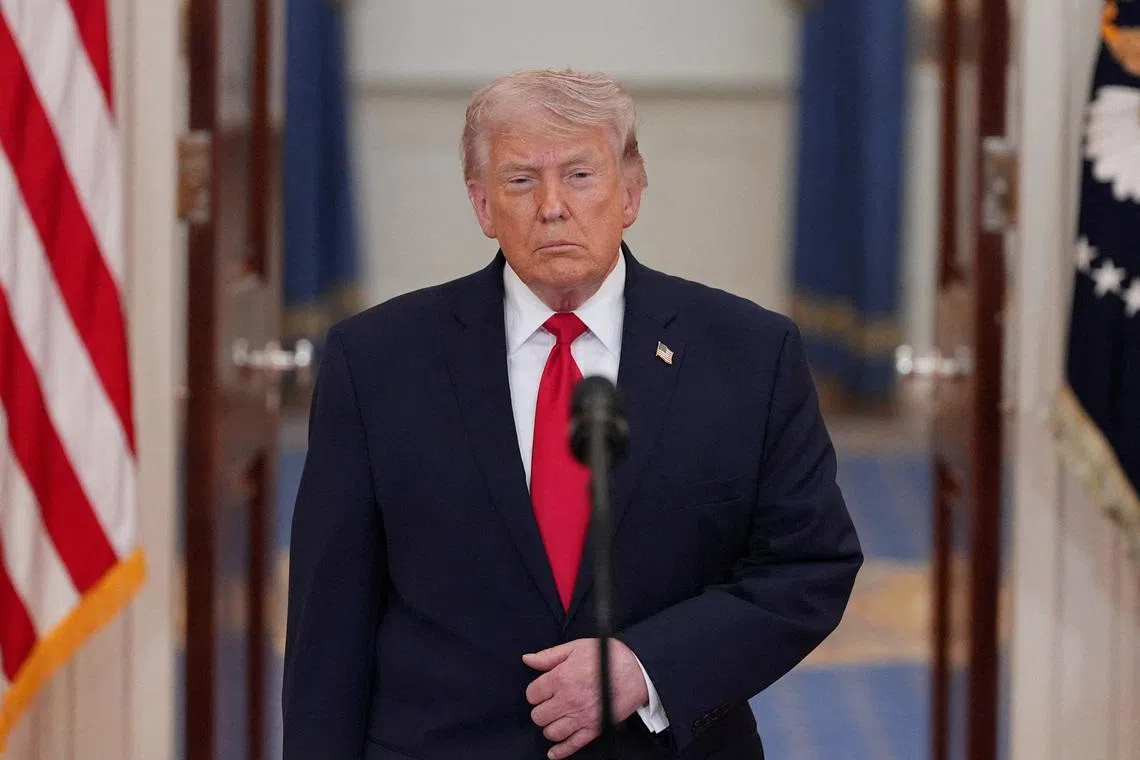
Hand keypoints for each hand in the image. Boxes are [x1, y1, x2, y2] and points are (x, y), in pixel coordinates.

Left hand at [523, 638, 649, 758]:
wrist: (637, 669)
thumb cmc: (607, 655)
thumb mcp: (576, 647)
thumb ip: (549, 656)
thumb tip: (527, 660)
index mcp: (561, 678)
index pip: (532, 694)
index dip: (536, 692)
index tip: (543, 689)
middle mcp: (568, 700)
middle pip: (539, 715)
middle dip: (541, 709)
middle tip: (550, 703)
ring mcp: (581, 717)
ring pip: (551, 732)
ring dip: (550, 726)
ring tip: (556, 718)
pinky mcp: (594, 728)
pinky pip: (572, 745)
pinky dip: (560, 751)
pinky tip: (553, 752)